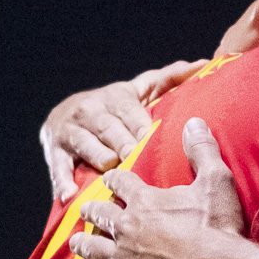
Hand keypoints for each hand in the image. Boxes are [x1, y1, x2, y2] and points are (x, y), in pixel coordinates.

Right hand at [39, 60, 206, 199]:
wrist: (67, 113)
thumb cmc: (116, 107)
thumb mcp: (140, 90)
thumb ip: (170, 79)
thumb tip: (204, 63)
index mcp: (114, 97)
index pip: (130, 112)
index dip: (140, 125)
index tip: (152, 137)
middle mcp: (90, 111)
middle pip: (109, 129)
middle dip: (122, 143)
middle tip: (135, 157)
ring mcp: (70, 131)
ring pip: (86, 145)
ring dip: (98, 158)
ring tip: (111, 173)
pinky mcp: (54, 151)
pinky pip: (59, 167)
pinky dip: (63, 181)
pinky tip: (71, 195)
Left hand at [58, 118, 250, 258]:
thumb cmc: (217, 228)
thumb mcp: (216, 182)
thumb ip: (202, 150)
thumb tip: (194, 121)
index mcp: (145, 202)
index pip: (122, 183)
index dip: (116, 180)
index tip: (111, 178)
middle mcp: (127, 228)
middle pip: (100, 214)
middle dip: (93, 210)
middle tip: (87, 209)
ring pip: (92, 249)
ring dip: (83, 244)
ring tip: (75, 242)